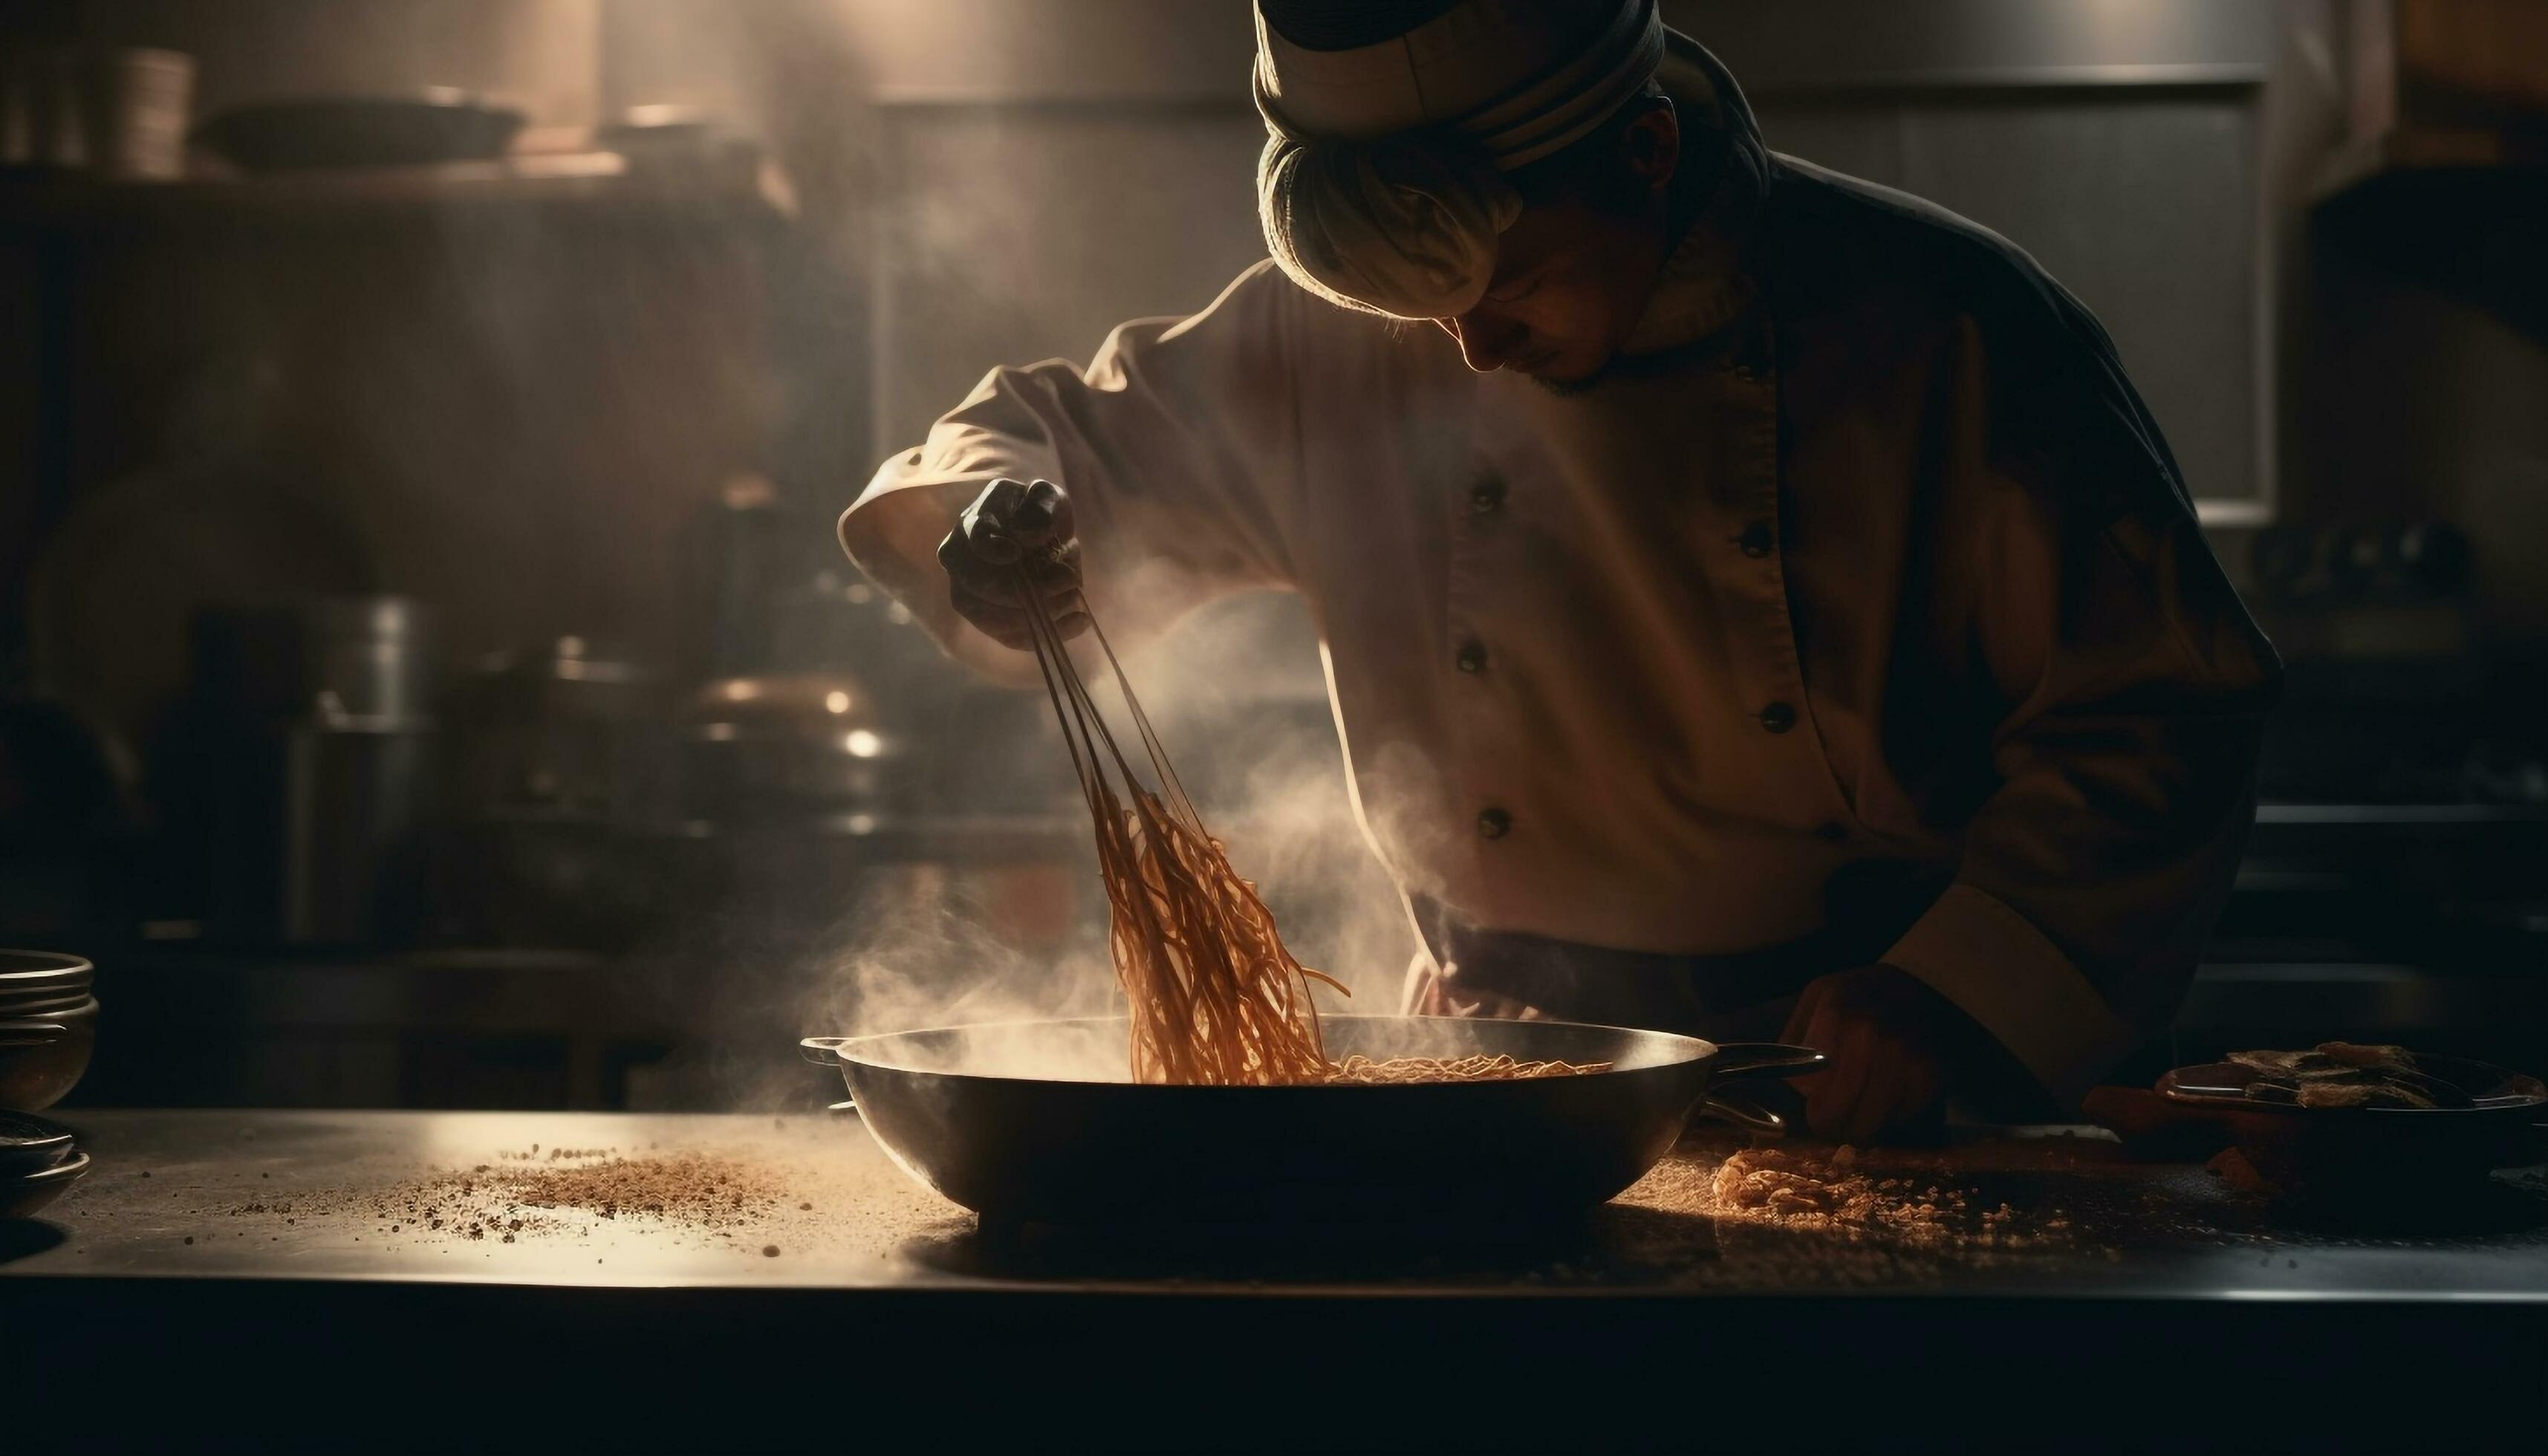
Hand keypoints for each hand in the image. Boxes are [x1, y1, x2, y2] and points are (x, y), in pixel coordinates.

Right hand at [936, 478, 1085, 649]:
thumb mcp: (1047, 496)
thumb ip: (1041, 506)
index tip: (1017, 552)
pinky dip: (1046, 634)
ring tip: (1074, 601)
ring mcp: (971, 595)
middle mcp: (961, 562)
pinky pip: (1010, 638)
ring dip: (1034, 616)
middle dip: (1020, 592)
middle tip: (1066, 580)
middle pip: (974, 590)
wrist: (1042, 538)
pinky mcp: (992, 621)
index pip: (973, 540)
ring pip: (989, 620)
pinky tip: (1079, 621)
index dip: (992, 550)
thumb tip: (1027, 536)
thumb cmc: (1039, 512)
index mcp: (972, 523)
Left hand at [1781, 964, 1981, 1143]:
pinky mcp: (1930, 1074)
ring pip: (1864, 1124)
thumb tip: (1793, 1085)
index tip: (1814, 1098)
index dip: (1808, 1095)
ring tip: (1861, 1114)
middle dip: (1828, 1123)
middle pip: (1831, 1111)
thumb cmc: (1867, 998)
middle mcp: (1867, 1032)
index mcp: (1834, 1009)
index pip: (1803, 1082)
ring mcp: (1902, 1054)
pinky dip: (1893, 1117)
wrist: (1934, 988)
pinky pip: (1899, 1118)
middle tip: (1832, 1124)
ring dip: (1860, 1126)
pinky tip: (1891, 1098)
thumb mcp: (1821, 997)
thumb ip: (1798, 1036)